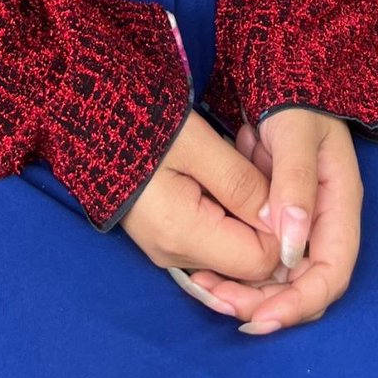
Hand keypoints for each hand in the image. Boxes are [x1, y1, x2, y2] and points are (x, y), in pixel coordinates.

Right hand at [119, 110, 282, 284]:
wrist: (93, 115)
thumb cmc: (144, 123)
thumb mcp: (199, 144)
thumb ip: (243, 184)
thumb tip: (284, 223)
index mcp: (182, 235)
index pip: (260, 260)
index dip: (282, 227)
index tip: (282, 182)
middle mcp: (175, 255)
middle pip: (247, 263)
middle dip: (267, 223)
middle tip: (264, 169)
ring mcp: (169, 250)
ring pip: (233, 252)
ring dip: (249, 216)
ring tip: (244, 166)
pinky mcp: (167, 237)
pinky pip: (214, 241)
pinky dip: (230, 216)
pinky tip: (228, 179)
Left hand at [187, 108, 361, 333]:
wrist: (280, 75)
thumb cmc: (293, 99)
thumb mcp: (295, 132)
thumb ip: (295, 183)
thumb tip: (290, 247)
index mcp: (339, 205)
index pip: (331, 272)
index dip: (300, 302)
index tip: (262, 316)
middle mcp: (322, 222)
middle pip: (303, 283)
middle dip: (266, 302)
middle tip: (222, 304)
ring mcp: (298, 222)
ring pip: (278, 276)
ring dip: (247, 290)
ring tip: (207, 291)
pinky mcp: (273, 218)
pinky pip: (258, 255)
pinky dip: (235, 268)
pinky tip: (206, 271)